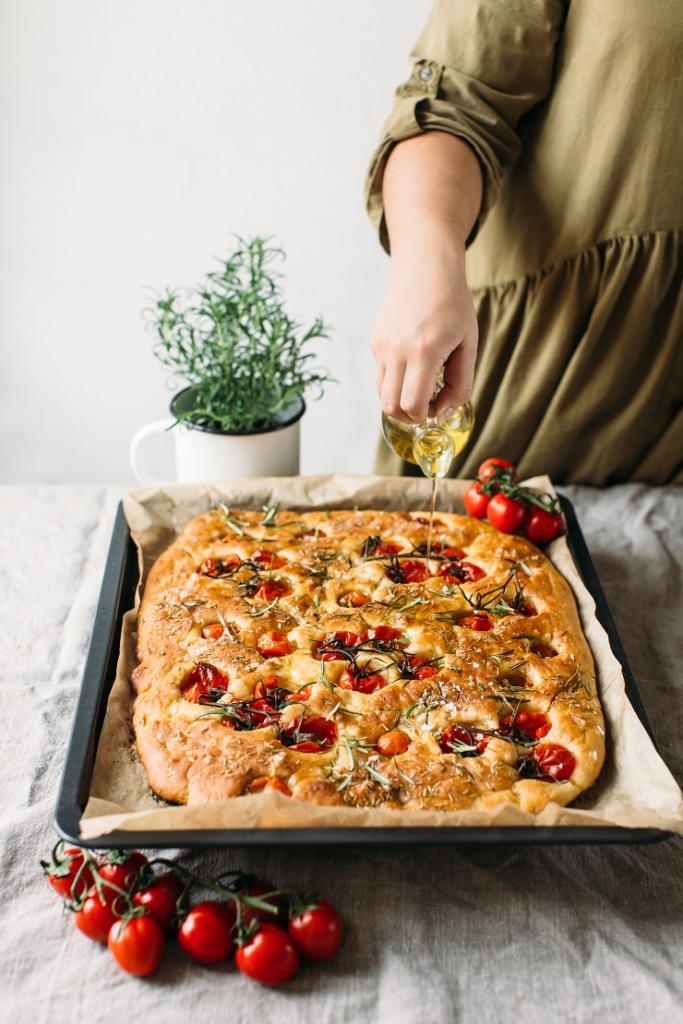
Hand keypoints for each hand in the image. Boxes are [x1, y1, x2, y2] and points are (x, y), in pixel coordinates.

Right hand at [371, 131, 482, 424]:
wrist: (426, 269)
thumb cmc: (453, 305)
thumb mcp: (468, 345)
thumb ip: (460, 384)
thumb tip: (442, 414)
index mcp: (424, 351)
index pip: (413, 405)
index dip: (425, 416)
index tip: (437, 409)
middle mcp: (397, 351)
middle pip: (392, 406)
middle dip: (410, 415)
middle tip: (428, 406)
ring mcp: (382, 346)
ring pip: (382, 394)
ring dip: (400, 401)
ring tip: (420, 388)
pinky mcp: (375, 342)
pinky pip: (381, 375)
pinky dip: (395, 382)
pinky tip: (412, 365)